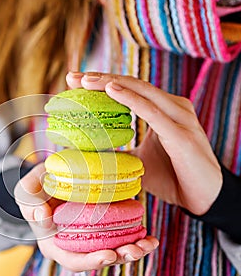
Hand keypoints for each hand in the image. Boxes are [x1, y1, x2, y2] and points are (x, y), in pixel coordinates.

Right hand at [14, 163, 158, 271]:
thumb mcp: (27, 189)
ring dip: (132, 251)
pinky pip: (122, 237)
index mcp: (54, 244)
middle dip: (119, 258)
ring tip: (147, 243)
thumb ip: (28, 199)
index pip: (72, 260)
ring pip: (114, 251)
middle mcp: (74, 247)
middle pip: (99, 260)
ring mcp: (91, 239)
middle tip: (134, 250)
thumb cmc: (39, 185)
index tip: (109, 254)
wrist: (55, 176)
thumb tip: (42, 217)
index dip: (91, 261)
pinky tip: (150, 236)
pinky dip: (137, 239)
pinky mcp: (105, 229)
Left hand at [66, 71, 221, 214]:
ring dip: (111, 83)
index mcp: (162, 110)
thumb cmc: (173, 177)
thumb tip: (92, 152)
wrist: (202, 199)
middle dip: (101, 78)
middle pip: (132, 84)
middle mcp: (172, 107)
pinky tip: (111, 90)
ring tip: (86, 80)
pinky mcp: (181, 133)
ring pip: (141, 91)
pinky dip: (131, 99)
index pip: (129, 89)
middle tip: (73, 76)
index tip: (76, 81)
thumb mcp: (139, 160)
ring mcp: (179, 117)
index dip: (102, 83)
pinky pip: (152, 111)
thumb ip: (121, 150)